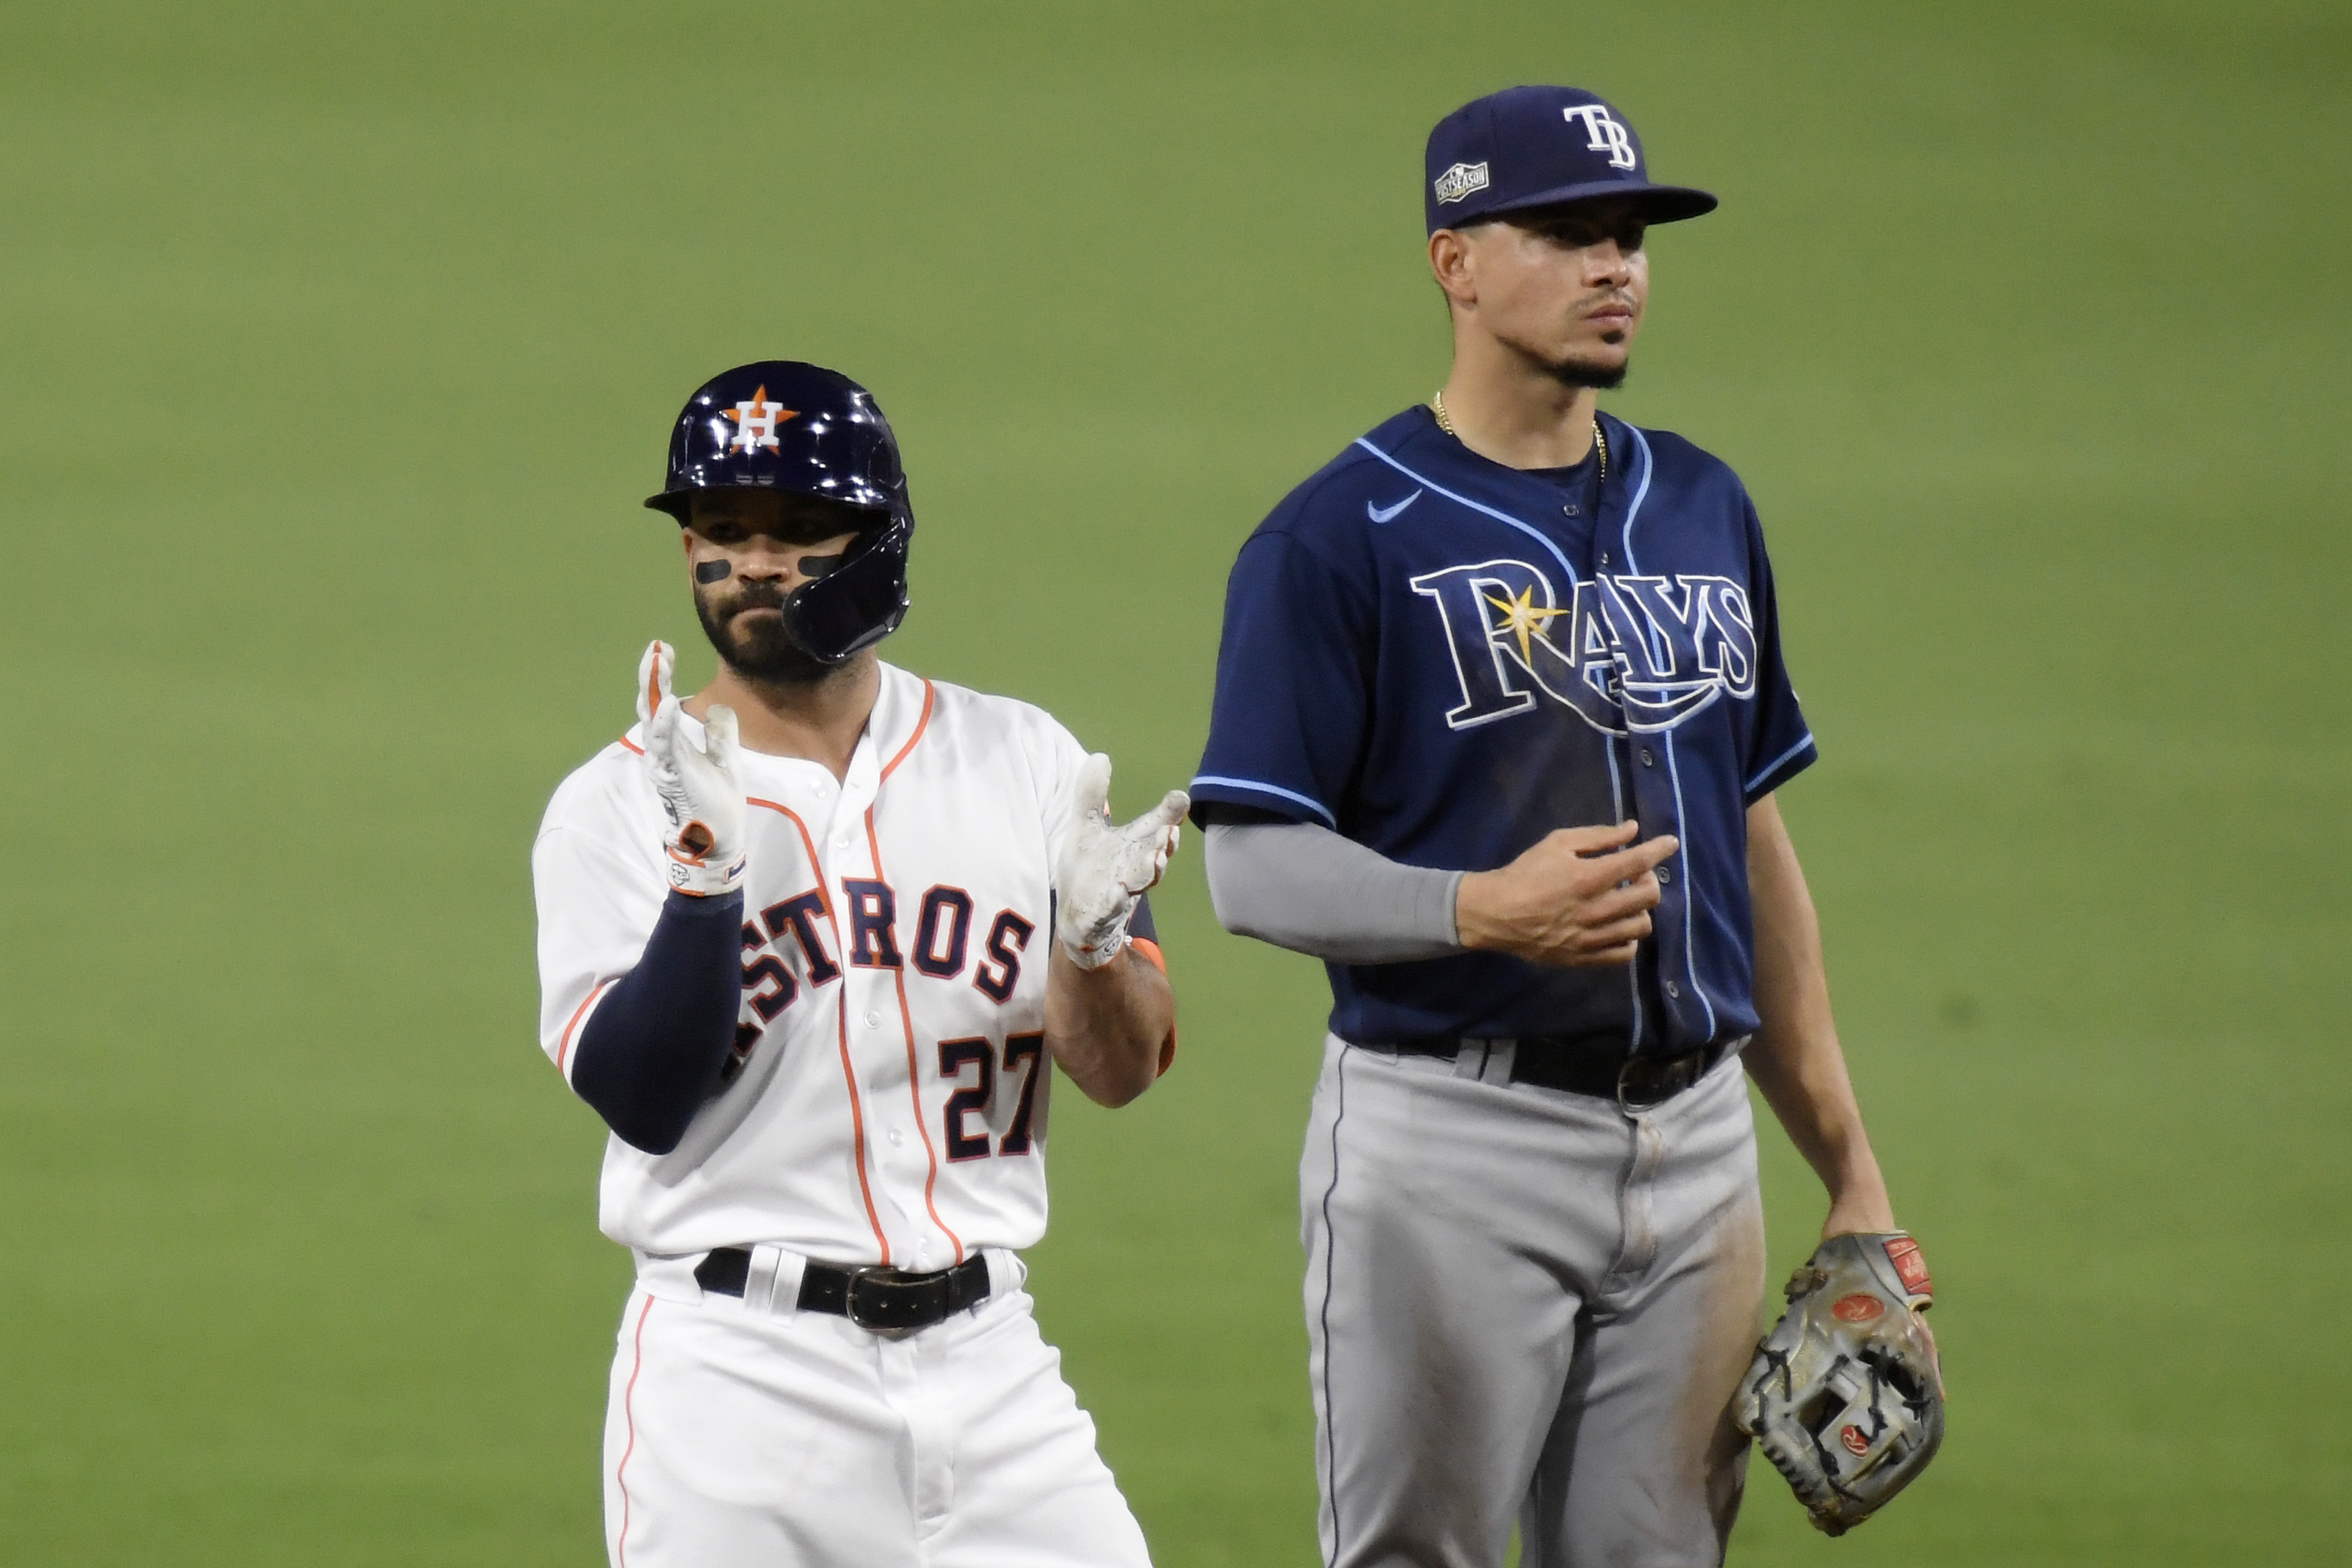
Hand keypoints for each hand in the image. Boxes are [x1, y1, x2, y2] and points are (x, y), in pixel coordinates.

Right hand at [635, 640, 745, 897]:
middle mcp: (663, 753)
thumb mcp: (726, 760)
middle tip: (656, 647)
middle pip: (650, 706)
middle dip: (651, 676)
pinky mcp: (673, 779)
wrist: (720, 843)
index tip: (663, 648)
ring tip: (657, 662)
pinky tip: (669, 703)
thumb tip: (718, 708)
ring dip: (655, 691)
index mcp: (674, 747)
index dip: (660, 677)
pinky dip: (665, 725)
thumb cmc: (718, 806)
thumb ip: (720, 735)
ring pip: (652, 722)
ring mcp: (664, 766)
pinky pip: (666, 747)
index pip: (662, 703)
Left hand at [1056, 753, 1186, 968]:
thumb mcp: (1086, 828)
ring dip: (1149, 871)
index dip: (1169, 815)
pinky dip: (1117, 900)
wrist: (1077, 918)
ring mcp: (1121, 893)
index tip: (1180, 799)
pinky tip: (1120, 891)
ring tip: (1155, 860)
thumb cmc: (1089, 870)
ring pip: (1141, 881)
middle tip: (1168, 831)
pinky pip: (1112, 908)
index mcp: (1133, 847)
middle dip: (1162, 844)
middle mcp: (1134, 869)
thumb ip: (1092, 795)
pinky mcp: (1103, 914)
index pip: (1155, 829)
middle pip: (1155, 855)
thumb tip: (1100, 755)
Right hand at [1454, 820, 1677, 966]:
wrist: (1495, 913)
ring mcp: (1591, 937)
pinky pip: (1623, 953)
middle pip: (1648, 897)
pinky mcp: (1584, 957)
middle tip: (1636, 875)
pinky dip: (1629, 938)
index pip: (1638, 862)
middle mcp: (1595, 909)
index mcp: (1588, 877)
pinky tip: (1619, 926)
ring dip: (1640, 910)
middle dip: (1649, 880)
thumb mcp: (1557, 843)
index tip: (1671, 843)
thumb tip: (1632, 830)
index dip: (1660, 850)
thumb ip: (1597, 837)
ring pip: (1640, 926)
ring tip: (1626, 901)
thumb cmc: (1525, 873)